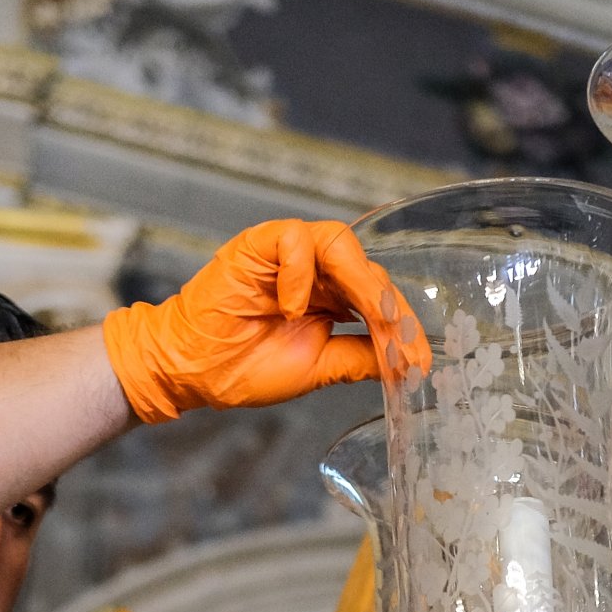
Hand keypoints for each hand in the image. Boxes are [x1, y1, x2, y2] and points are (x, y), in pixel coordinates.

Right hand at [102, 221, 428, 424]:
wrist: (191, 371)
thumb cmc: (243, 368)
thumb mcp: (318, 368)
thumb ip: (359, 358)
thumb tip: (405, 362)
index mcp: (331, 298)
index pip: (379, 297)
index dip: (402, 326)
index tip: (419, 361)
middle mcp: (314, 271)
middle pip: (367, 269)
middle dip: (388, 307)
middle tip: (398, 341)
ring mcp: (286, 255)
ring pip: (340, 243)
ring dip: (357, 282)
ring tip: (361, 317)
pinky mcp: (257, 245)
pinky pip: (293, 239)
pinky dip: (300, 271)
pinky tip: (293, 308)